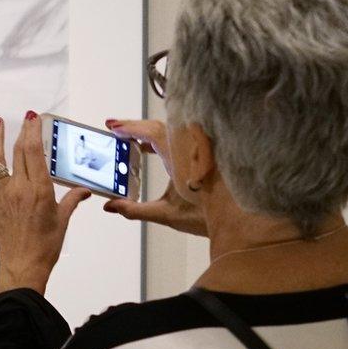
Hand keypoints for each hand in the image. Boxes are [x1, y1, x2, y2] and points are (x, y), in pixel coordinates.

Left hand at [0, 111, 91, 294]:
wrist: (23, 267)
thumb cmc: (45, 247)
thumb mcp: (63, 220)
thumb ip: (73, 200)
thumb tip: (84, 190)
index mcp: (40, 190)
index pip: (34, 151)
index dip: (33, 131)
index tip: (34, 117)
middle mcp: (19, 188)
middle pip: (18, 151)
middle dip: (22, 131)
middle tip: (26, 117)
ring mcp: (3, 196)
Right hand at [102, 119, 207, 235]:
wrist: (236, 221)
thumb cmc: (206, 216)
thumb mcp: (166, 214)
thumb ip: (135, 210)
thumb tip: (111, 207)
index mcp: (181, 159)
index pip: (154, 132)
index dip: (132, 127)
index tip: (113, 127)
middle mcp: (190, 149)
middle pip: (160, 127)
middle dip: (134, 126)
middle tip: (113, 128)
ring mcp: (197, 149)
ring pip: (169, 131)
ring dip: (146, 131)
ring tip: (126, 138)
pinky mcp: (202, 154)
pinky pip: (178, 138)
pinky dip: (159, 139)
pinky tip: (147, 149)